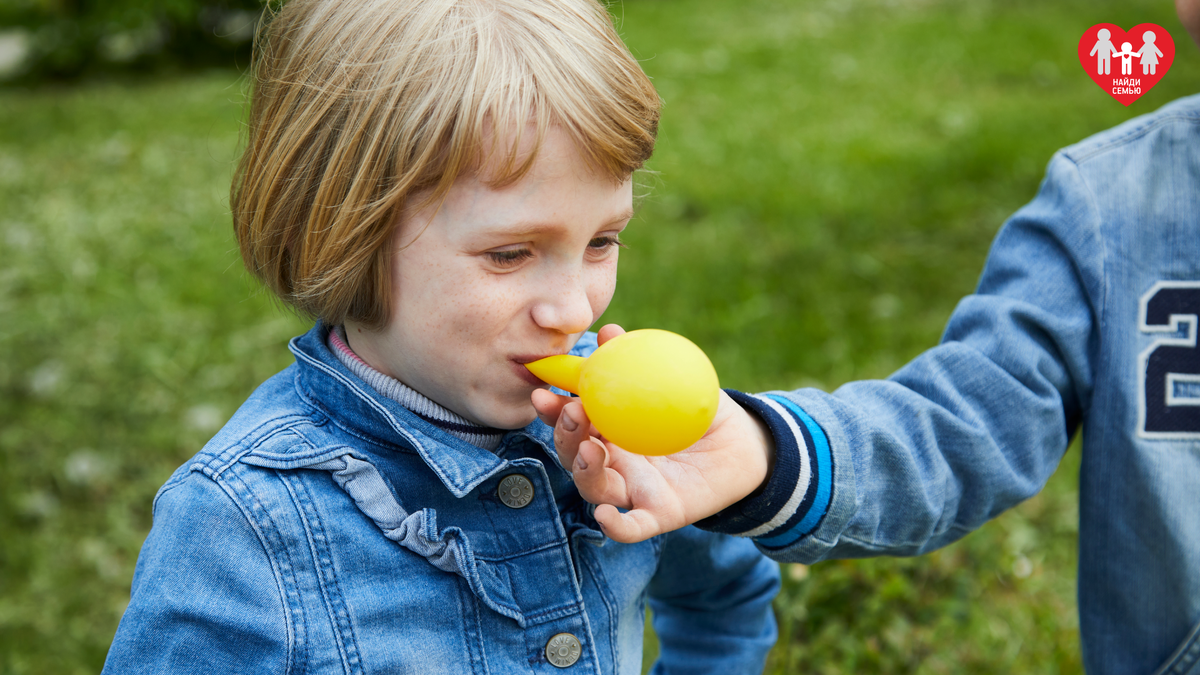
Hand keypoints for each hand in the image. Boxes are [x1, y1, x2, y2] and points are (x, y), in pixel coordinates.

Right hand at [531, 324, 774, 543]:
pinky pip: (633, 526)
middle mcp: (614, 462)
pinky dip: (616, 526)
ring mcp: (633, 490)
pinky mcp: (658, 514)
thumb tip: (611, 332)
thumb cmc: (700, 408)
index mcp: (610, 430)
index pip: (572, 421)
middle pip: (575, 456)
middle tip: (573, 411)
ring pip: (595, 488)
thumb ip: (641, 360)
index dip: (553, 410)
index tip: (544, 391)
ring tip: (592, 449)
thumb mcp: (674, 379)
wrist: (743, 443)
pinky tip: (606, 516)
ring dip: (585, 471)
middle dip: (565, 435)